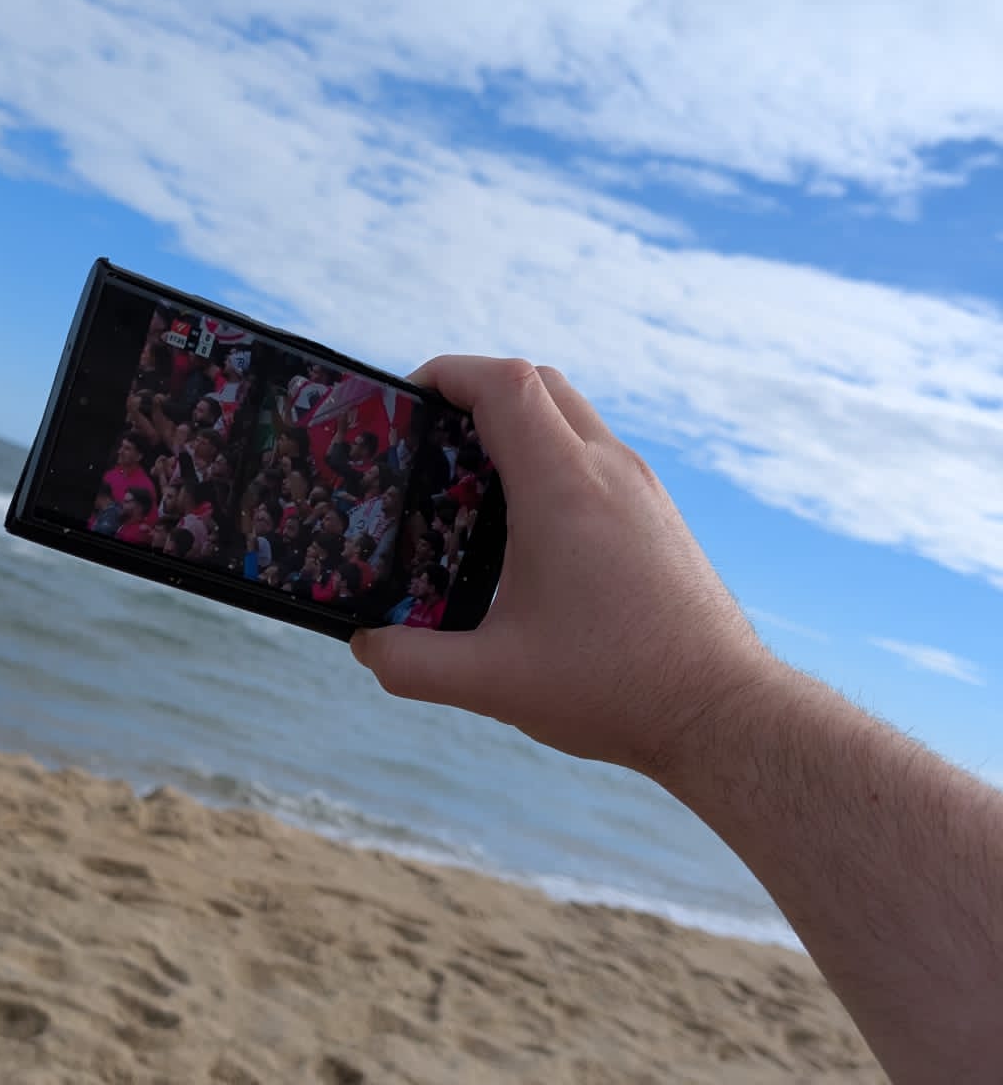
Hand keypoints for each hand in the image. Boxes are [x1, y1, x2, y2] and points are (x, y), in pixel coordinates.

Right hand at [351, 358, 774, 778]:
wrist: (720, 710)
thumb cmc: (614, 687)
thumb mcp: (493, 682)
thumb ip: (412, 664)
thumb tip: (364, 644)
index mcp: (564, 488)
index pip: (504, 383)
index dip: (448, 374)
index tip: (407, 400)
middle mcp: (609, 470)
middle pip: (538, 383)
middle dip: (477, 393)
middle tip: (430, 440)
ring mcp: (641, 489)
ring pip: (572, 416)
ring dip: (518, 426)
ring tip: (468, 485)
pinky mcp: (657, 514)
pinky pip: (596, 455)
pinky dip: (552, 459)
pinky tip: (524, 528)